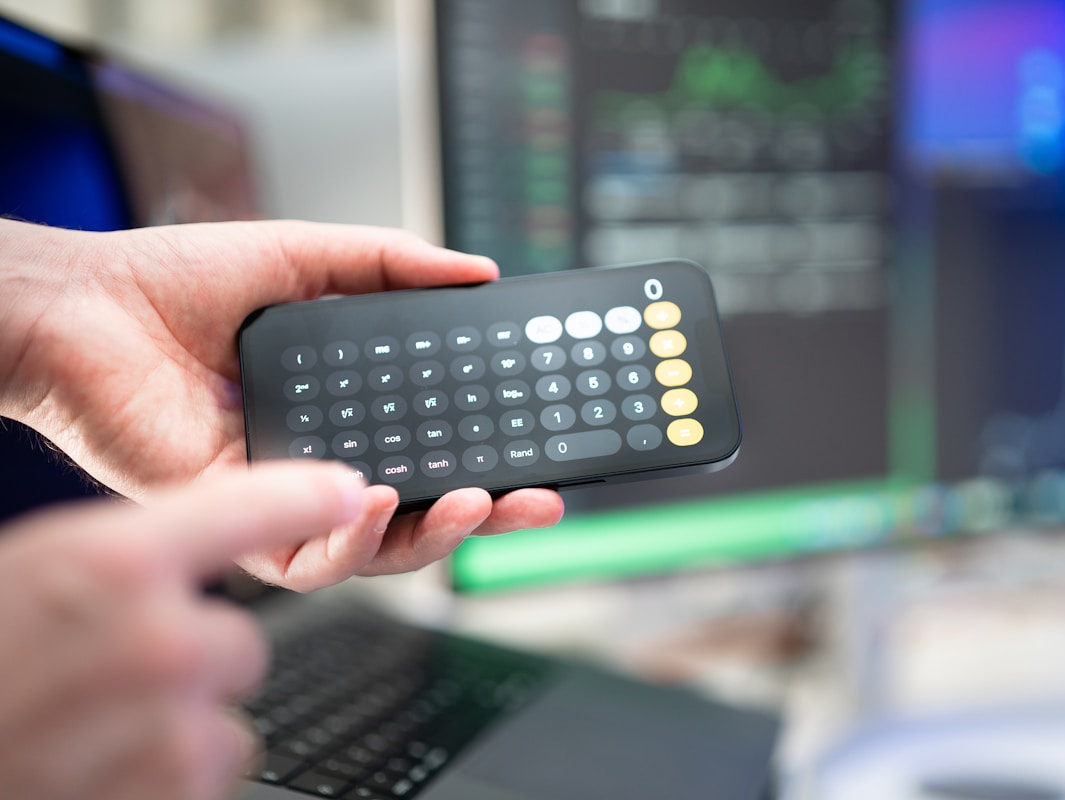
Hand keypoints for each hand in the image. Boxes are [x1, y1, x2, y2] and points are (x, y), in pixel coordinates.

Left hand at [0, 218, 562, 590]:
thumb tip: (480, 272)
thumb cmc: (179, 281)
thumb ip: (394, 266)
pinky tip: (376, 500)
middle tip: (538, 499)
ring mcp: (278, 495)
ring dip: (431, 537)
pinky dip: (347, 543)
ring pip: (372, 550)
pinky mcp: (233, 520)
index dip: (491, 453)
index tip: (542, 446)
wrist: (83, 304)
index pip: (433, 443)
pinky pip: (302, 560)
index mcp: (343, 406)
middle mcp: (318, 457)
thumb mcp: (310, 256)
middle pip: (419, 510)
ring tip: (472, 501)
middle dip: (486, 513)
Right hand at [0, 461, 367, 799]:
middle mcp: (157, 641)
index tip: (349, 490)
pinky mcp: (174, 796)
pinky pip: (207, 773)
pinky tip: (100, 772)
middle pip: (242, 641)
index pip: (247, 508)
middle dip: (191, 661)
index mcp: (106, 564)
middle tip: (111, 677)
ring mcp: (171, 728)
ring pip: (226, 718)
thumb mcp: (25, 579)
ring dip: (179, 726)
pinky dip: (167, 779)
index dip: (304, 495)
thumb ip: (115, 566)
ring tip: (94, 733)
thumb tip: (177, 564)